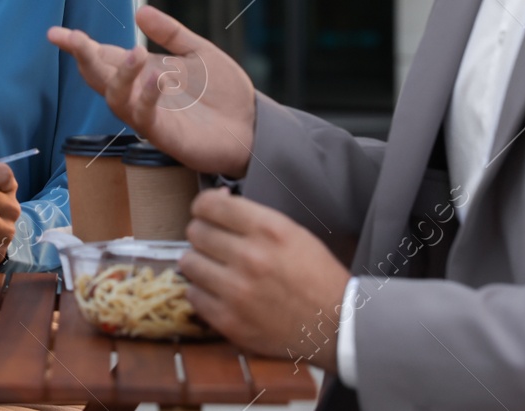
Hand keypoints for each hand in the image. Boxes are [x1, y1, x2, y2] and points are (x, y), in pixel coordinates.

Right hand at [48, 4, 256, 176]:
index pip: (103, 57)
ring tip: (136, 53)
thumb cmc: (224, 93)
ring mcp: (149, 115)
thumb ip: (170, 32)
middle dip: (83, 57)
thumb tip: (139, 10)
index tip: (56, 33)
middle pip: (99, 77)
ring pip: (116, 99)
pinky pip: (145, 117)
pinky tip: (160, 78)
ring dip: (120, 76)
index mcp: (142, 73)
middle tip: (73, 39)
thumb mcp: (198, 52)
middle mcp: (138, 94)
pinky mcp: (165, 134)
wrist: (253, 126)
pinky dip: (148, 96)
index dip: (79, 45)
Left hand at [181, 189, 350, 369]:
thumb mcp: (291, 231)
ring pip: (188, 262)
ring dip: (199, 263)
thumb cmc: (315, 275)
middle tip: (215, 244)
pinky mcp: (230, 321)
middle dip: (203, 234)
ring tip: (216, 268)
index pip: (208, 204)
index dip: (204, 207)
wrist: (336, 325)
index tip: (206, 214)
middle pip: (195, 231)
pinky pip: (192, 295)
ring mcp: (237, 291)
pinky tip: (219, 291)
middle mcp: (250, 257)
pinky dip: (202, 292)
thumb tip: (216, 199)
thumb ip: (252, 215)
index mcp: (268, 229)